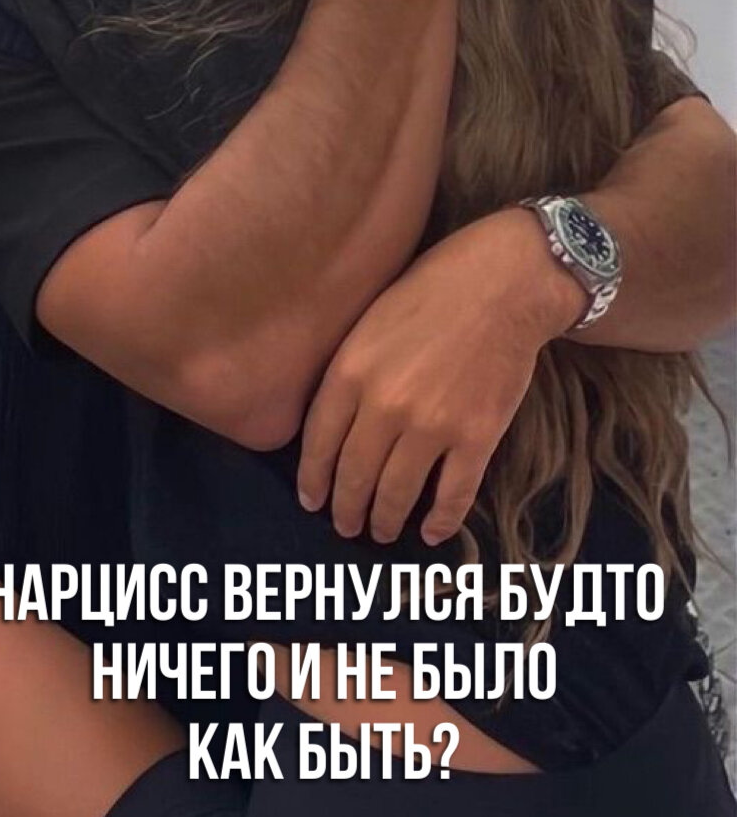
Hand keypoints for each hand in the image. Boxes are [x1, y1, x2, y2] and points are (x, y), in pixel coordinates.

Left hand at [297, 208, 584, 546]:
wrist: (504, 282)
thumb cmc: (430, 290)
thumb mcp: (366, 321)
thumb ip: (346, 370)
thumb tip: (330, 421)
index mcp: (350, 373)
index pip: (318, 444)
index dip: (314, 480)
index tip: (312, 500)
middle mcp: (384, 406)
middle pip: (354, 475)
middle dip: (346, 509)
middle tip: (345, 525)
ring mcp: (432, 425)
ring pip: (397, 492)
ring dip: (385, 520)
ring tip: (380, 532)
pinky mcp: (477, 436)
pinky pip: (453, 494)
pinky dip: (441, 521)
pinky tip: (432, 534)